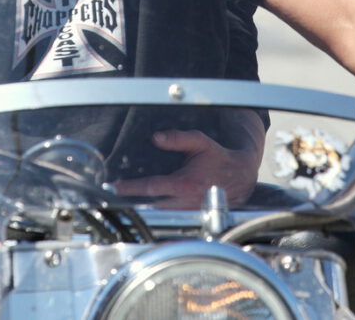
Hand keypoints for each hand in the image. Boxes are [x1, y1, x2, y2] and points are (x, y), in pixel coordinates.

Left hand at [113, 128, 259, 208]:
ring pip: (161, 215)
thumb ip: (177, 138)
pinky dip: (158, 214)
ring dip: (144, 210)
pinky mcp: (193, 216)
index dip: (131, 187)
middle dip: (132, 203)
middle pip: (151, 206)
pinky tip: (146, 209)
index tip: (115, 187)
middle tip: (112, 198)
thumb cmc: (219, 157)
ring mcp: (189, 211)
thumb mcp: (200, 142)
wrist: (241, 176)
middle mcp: (185, 200)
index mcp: (185, 183)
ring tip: (123, 204)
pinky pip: (171, 217)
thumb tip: (155, 137)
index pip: (151, 187)